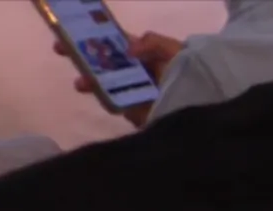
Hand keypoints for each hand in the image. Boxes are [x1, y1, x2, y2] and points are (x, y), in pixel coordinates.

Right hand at [53, 31, 183, 126]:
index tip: (68, 34)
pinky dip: (116, 104)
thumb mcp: (176, 50)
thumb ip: (153, 42)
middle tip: (62, 52)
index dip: (93, 38)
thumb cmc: (196, 73)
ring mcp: (137, 95)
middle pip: (105, 66)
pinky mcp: (140, 115)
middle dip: (84, 59)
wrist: (209, 106)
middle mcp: (138, 74)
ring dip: (93, 83)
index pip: (114, 45)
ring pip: (108, 87)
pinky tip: (113, 102)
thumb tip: (128, 47)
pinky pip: (122, 109)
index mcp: (146, 56)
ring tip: (81, 83)